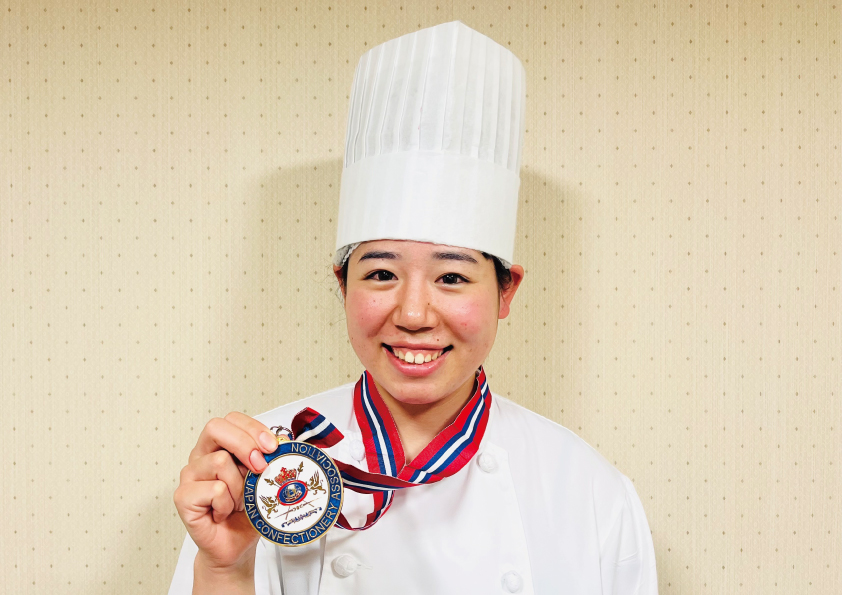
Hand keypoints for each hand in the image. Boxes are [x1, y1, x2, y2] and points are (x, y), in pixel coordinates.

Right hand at [173, 412, 279, 583]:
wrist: (235, 545)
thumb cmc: (247, 512)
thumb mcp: (264, 480)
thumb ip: (270, 459)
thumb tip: (286, 443)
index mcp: (219, 446)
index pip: (232, 420)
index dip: (253, 428)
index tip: (272, 446)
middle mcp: (202, 456)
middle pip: (216, 428)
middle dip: (245, 444)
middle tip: (261, 467)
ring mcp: (190, 475)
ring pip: (219, 461)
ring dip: (239, 486)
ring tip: (237, 502)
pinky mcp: (183, 496)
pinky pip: (213, 489)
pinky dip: (227, 504)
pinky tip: (224, 513)